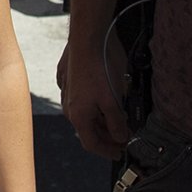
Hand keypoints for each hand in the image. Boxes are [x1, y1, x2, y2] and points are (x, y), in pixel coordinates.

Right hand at [61, 31, 129, 158]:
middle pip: (88, 130)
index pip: (91, 144)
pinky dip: (96, 106)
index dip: (107, 151)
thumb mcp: (113, 100)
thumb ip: (117, 123)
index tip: (119, 152)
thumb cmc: (99, 68)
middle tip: (124, 136)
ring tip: (119, 118)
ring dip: (102, 120)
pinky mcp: (71, 81)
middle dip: (107, 136)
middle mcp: (69, 107)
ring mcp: (68, 93)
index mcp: (78, 116)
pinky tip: (107, 99)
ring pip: (86, 115)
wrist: (87, 39)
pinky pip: (83, 100)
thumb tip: (120, 137)